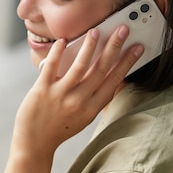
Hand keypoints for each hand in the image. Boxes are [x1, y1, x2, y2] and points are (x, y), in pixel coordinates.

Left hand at [12, 26, 143, 156]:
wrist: (34, 144)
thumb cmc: (58, 128)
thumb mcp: (82, 117)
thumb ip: (91, 98)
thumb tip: (98, 69)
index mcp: (92, 108)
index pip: (114, 80)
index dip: (127, 62)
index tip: (138, 47)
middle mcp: (79, 101)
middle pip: (101, 69)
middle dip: (114, 47)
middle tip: (123, 29)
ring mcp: (60, 95)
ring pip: (80, 66)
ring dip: (89, 46)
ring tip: (95, 31)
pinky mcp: (42, 90)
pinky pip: (52, 66)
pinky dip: (58, 52)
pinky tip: (62, 41)